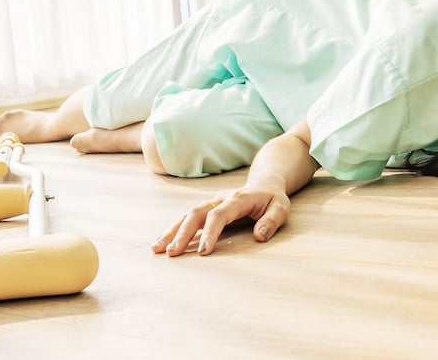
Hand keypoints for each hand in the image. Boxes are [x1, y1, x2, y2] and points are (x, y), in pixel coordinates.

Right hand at [150, 185, 290, 256]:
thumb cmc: (273, 199)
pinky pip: (188, 218)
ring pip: (187, 214)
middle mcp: (220, 199)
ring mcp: (212, 202)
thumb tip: (259, 236)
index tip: (202, 252)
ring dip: (172, 231)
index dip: (210, 233)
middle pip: (196, 213)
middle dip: (183, 233)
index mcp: (238, 199)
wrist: (265, 183)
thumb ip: (271, 221)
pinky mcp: (207, 208)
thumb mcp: (281, 208)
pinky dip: (174, 229)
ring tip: (156, 248)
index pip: (219, 215)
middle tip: (172, 253)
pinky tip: (162, 242)